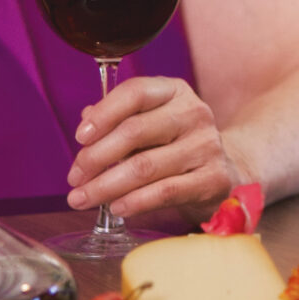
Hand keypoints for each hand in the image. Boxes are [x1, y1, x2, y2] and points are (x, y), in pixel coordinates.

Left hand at [67, 76, 246, 221]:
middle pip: (135, 131)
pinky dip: (135, 202)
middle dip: (96, 157)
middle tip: (74, 177)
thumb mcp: (149, 123)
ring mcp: (206, 146)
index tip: (80, 137)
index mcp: (174, 91)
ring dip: (106, 185)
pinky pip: (165, 192)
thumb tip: (85, 122)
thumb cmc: (175, 145)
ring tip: (82, 198)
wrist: (224, 170)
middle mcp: (194, 113)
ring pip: (145, 166)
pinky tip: (116, 207)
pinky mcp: (213, 179)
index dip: (103, 114)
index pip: (135, 93)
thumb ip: (118, 120)